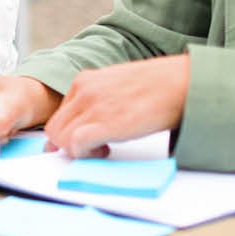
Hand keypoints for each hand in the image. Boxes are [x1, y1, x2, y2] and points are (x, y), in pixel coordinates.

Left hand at [42, 54, 190, 157]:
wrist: (179, 83)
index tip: (83, 142)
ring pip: (61, 138)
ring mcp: (92, 106)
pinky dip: (85, 155)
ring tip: (103, 149)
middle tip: (94, 148)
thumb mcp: (118, 85)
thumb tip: (88, 124)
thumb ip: (99, 100)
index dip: (68, 132)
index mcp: (85, 80)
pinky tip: (105, 151)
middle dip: (69, 144)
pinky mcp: (104, 123)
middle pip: (55, 127)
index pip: (60, 114)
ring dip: (77, 151)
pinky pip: (76, 145)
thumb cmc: (157, 86)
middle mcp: (83, 91)